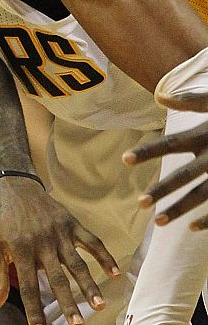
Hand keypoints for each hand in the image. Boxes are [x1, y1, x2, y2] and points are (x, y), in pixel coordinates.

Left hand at [0, 177, 119, 324]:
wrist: (12, 185)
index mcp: (20, 251)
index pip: (28, 287)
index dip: (34, 311)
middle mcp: (42, 243)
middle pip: (57, 278)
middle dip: (68, 303)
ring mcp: (60, 233)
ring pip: (77, 263)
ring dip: (89, 285)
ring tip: (98, 306)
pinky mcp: (72, 223)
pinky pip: (92, 241)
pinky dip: (104, 256)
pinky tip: (114, 274)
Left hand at [124, 96, 207, 228]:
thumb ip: (191, 101)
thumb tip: (159, 96)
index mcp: (205, 134)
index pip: (171, 144)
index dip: (148, 151)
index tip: (125, 160)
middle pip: (184, 175)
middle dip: (162, 189)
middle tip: (140, 203)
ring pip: (201, 194)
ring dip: (179, 208)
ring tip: (158, 221)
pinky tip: (192, 227)